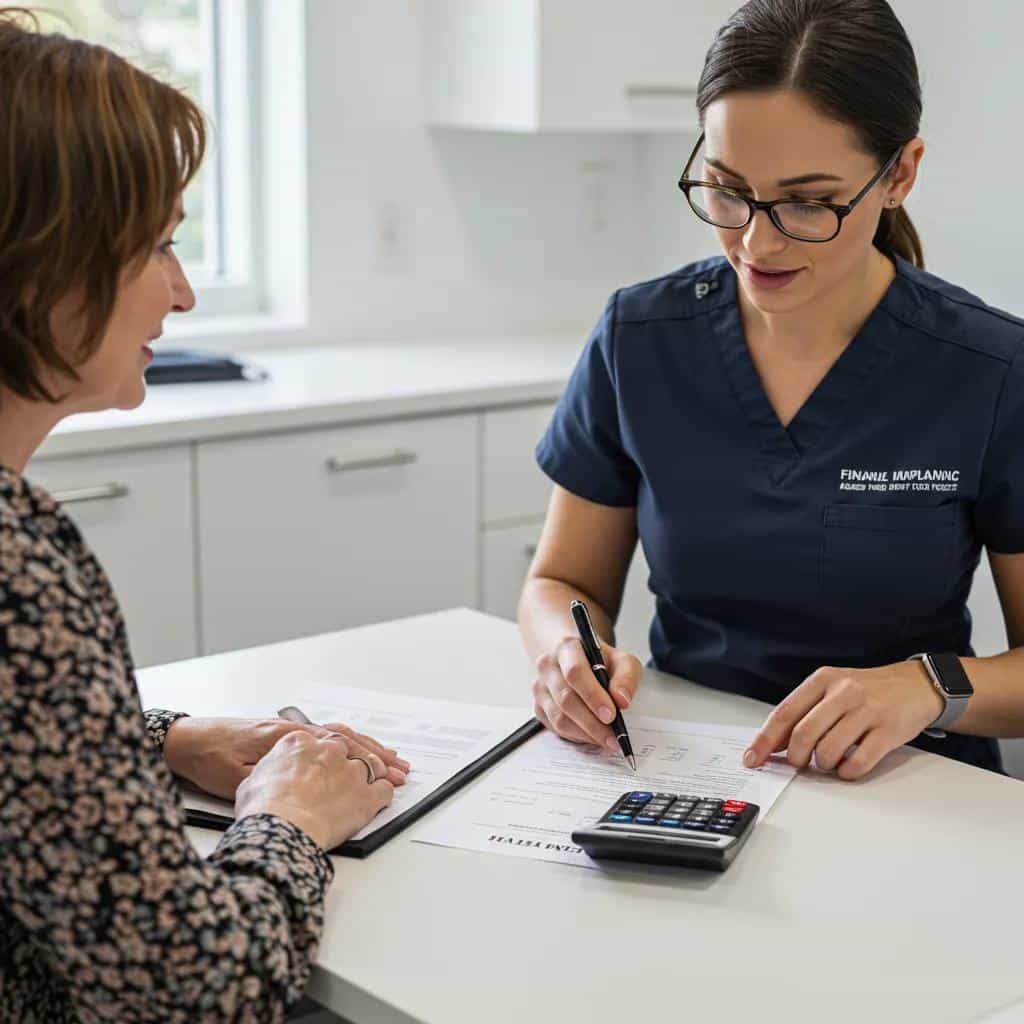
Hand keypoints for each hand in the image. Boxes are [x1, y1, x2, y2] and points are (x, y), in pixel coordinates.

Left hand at [163, 716, 410, 799]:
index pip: (342, 747)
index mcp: (290, 739)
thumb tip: (314, 795)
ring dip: (365, 747)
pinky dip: (345, 742)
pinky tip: (354, 750)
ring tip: (389, 758)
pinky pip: (324, 735)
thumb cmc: (210, 762)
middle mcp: (296, 731)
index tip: (393, 777)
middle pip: (347, 738)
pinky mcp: (283, 735)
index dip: (371, 763)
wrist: (186, 741)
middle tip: (402, 768)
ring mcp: (291, 731)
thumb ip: (280, 781)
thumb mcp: (241, 780)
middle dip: (378, 755)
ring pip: (338, 735)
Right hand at [235, 730, 393, 849]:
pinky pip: (383, 790)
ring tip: (384, 776)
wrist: (280, 825)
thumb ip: (269, 771)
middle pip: (347, 748)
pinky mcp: (367, 795)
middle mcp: (328, 750)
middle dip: (356, 756)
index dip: (325, 752)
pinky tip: (382, 796)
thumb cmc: (262, 807)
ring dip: (376, 772)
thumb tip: (270, 777)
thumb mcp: (252, 780)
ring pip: (370, 765)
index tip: (329, 758)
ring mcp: (351, 770)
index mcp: (299, 741)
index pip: (318, 741)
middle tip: (364, 764)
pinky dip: (384, 793)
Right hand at [531, 635, 642, 749]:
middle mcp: (547, 665)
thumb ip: (626, 677)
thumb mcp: (622, 661)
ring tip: (607, 740)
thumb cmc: (600, 661)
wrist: (576, 660)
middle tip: (613, 737)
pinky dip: (576, 736)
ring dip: (585, 733)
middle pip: (566, 699)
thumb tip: (622, 700)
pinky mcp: (538, 706)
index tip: (611, 715)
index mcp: (567, 647)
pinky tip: (592, 736)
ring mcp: (540, 687)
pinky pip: (555, 727)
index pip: (575, 672)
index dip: (593, 696)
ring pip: (559, 717)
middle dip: (592, 723)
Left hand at [742, 662, 943, 780]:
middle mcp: (843, 692)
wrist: (916, 684)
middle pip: (803, 734)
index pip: (784, 713)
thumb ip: (804, 712)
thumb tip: (773, 744)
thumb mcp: (831, 689)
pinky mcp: (889, 731)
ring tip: (827, 763)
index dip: (764, 740)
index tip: (752, 759)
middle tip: (798, 764)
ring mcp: (867, 710)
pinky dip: (846, 772)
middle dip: (794, 757)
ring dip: (821, 766)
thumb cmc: (866, 691)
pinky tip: (847, 767)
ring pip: (828, 750)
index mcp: (822, 680)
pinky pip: (858, 762)